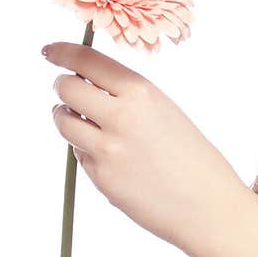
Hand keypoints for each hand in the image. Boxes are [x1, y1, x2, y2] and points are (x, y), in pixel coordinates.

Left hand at [43, 41, 243, 253]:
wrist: (207, 205)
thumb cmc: (192, 157)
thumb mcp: (164, 111)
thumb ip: (127, 97)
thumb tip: (83, 85)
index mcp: (142, 92)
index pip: (87, 61)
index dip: (62, 53)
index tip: (50, 51)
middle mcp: (120, 116)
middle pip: (66, 88)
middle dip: (62, 86)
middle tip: (67, 91)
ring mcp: (108, 149)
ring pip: (63, 122)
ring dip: (66, 118)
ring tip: (84, 124)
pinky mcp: (101, 178)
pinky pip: (79, 154)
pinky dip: (86, 151)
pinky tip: (112, 158)